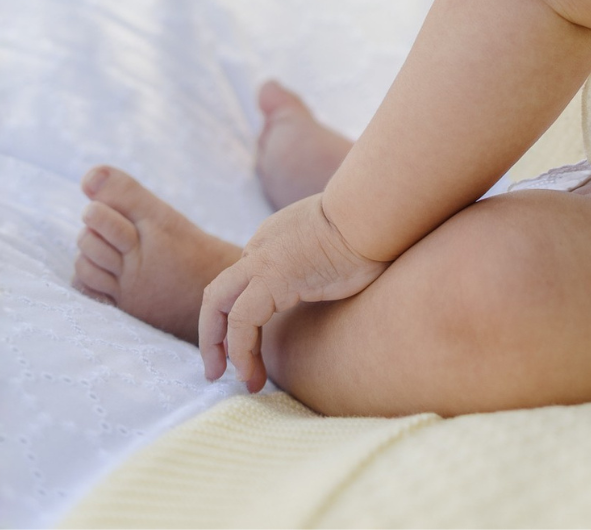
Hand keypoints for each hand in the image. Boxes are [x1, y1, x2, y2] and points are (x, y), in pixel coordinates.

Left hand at [198, 194, 385, 390]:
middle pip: (221, 291)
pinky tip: (251, 372)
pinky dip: (240, 349)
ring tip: (240, 380)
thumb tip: (343, 282)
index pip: (246, 280)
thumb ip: (326, 264)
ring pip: (218, 304)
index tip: (254, 346)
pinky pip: (241, 321)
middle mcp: (263, 245)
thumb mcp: (341, 245)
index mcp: (278, 236)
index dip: (243, 317)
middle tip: (219, 368)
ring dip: (218, 346)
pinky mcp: (271, 277)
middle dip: (214, 332)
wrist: (376, 210)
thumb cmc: (375, 228)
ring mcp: (263, 260)